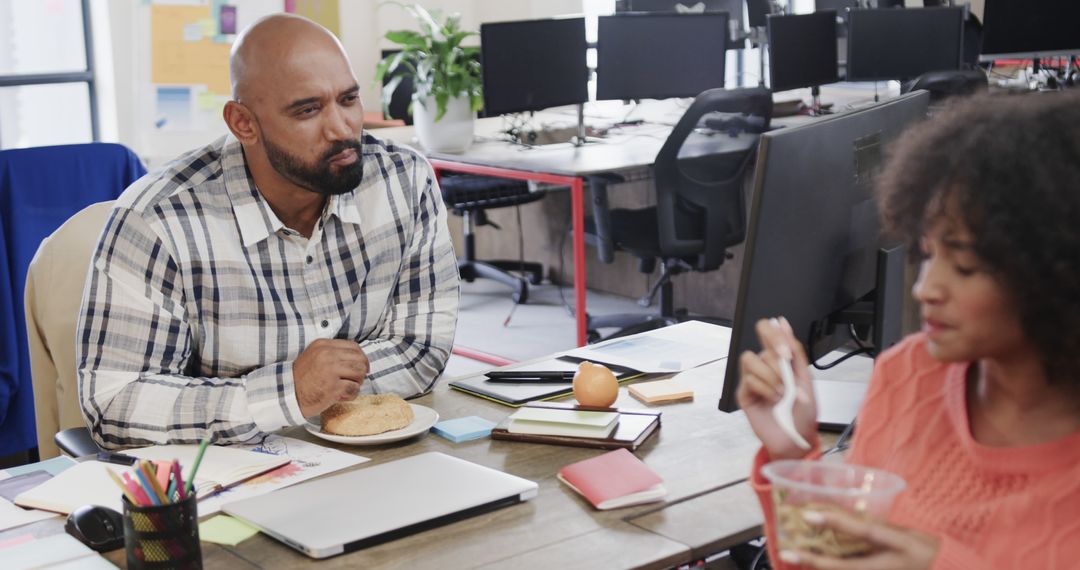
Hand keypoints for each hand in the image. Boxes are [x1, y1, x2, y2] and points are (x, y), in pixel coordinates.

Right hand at [293, 339, 368, 416]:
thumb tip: (357, 358)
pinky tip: (342, 396)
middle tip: (354, 380)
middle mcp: (327, 355)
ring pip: (360, 372)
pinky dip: (351, 394)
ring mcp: (331, 370)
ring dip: (357, 383)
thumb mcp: (314, 356)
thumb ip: (332, 354)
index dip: (361, 358)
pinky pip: (354, 389)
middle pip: (360, 359)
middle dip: (361, 372)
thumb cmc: (301, 378)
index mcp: (323, 345)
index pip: (354, 347)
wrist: (286, 394)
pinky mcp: (333, 387)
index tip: (361, 367)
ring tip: (347, 388)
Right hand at [736, 317, 818, 459]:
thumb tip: (784, 324)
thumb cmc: (803, 412)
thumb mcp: (806, 379)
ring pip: (750, 360)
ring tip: (782, 392)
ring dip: (770, 375)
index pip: (768, 333)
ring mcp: (752, 380)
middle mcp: (764, 366)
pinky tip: (774, 399)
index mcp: (779, 360)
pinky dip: (765, 388)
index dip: (774, 333)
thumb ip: (796, 352)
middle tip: (787, 375)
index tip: (785, 349)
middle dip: (775, 357)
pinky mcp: (744, 394)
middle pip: (758, 344)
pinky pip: (749, 380)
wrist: (798, 438)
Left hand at [778, 509, 939, 569]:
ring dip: (820, 568)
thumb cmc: (926, 550)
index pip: (865, 531)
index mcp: (900, 544)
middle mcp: (889, 565)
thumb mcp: (906, 534)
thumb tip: (844, 517)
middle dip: (815, 561)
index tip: (808, 515)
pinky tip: (816, 566)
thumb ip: (878, 528)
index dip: (836, 522)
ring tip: (796, 560)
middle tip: (788, 553)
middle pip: (847, 566)